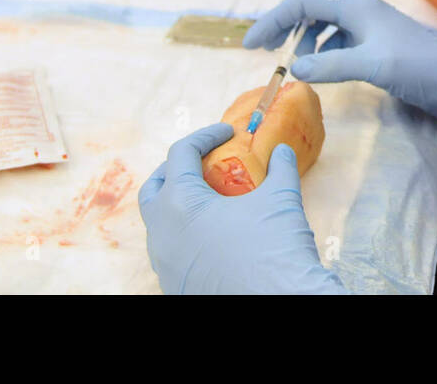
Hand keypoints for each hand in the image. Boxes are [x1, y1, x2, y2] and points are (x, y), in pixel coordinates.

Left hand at [139, 123, 348, 294]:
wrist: (279, 302)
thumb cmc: (274, 248)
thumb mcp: (281, 199)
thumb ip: (280, 169)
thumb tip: (281, 152)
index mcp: (179, 204)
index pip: (181, 154)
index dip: (206, 136)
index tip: (229, 133)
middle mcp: (161, 233)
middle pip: (155, 188)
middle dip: (176, 169)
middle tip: (205, 162)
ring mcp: (164, 264)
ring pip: (159, 224)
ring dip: (179, 204)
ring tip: (210, 199)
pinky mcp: (175, 286)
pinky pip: (171, 252)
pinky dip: (186, 234)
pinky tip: (215, 235)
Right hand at [244, 0, 436, 145]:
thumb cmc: (421, 70)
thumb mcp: (373, 67)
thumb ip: (332, 65)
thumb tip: (296, 68)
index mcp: (359, 7)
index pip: (304, 1)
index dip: (274, 19)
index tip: (252, 46)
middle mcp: (363, 9)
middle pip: (314, 0)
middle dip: (286, 18)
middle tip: (266, 46)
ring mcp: (373, 25)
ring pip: (327, 18)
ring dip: (305, 35)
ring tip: (296, 62)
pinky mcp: (380, 42)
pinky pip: (342, 36)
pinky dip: (324, 47)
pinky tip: (323, 66)